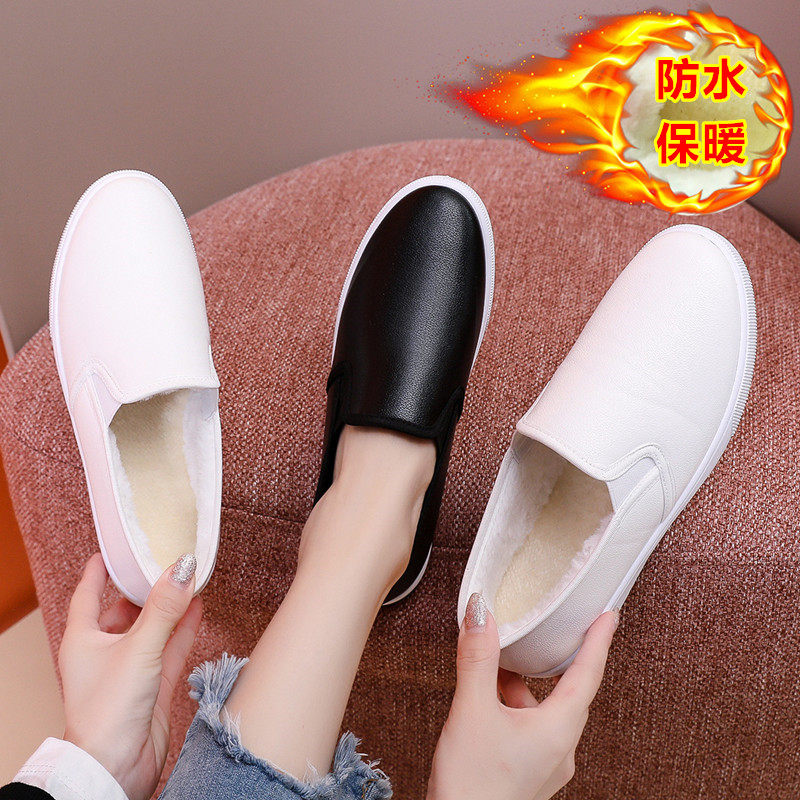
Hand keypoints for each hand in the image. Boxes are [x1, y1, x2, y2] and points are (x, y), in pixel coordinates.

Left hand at [59, 553, 202, 799]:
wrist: (117, 766)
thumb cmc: (107, 712)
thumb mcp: (138, 648)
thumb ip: (164, 608)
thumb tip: (182, 568)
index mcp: (83, 640)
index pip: (88, 595)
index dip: (99, 571)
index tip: (113, 550)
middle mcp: (103, 652)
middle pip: (123, 611)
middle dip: (143, 588)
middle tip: (163, 563)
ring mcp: (129, 668)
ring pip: (151, 628)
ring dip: (168, 607)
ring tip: (186, 581)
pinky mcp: (150, 685)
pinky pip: (169, 648)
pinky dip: (183, 629)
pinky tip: (197, 610)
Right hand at [427, 594, 616, 799]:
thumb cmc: (473, 786)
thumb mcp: (472, 711)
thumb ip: (478, 659)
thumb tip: (482, 614)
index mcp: (558, 730)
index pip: (587, 674)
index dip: (599, 640)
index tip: (609, 616)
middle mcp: (560, 748)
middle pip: (569, 691)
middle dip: (559, 659)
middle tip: (560, 630)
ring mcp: (546, 764)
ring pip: (545, 710)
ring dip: (526, 685)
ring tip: (501, 664)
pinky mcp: (529, 773)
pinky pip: (532, 728)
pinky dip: (515, 706)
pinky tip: (490, 700)